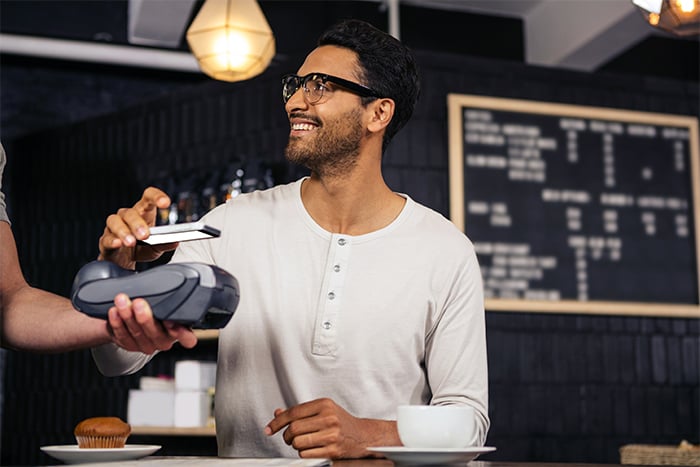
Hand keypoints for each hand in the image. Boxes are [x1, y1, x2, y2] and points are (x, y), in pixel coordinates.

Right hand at [98, 187, 176, 268]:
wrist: (125, 262)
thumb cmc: (141, 248)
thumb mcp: (156, 247)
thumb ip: (164, 244)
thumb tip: (174, 242)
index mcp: (143, 213)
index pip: (148, 198)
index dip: (156, 197)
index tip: (165, 203)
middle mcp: (127, 217)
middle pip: (130, 213)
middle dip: (138, 223)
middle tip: (145, 235)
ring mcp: (114, 227)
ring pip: (115, 221)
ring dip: (123, 232)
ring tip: (131, 242)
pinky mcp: (105, 241)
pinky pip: (106, 238)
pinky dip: (111, 241)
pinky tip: (118, 243)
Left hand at [107, 293, 196, 353]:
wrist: (134, 313)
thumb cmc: (154, 305)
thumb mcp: (165, 300)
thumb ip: (170, 297)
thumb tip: (167, 280)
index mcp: (179, 331)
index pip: (188, 339)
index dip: (181, 334)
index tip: (171, 322)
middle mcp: (163, 341)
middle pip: (155, 334)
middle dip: (145, 318)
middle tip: (139, 303)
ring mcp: (146, 345)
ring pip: (136, 334)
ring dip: (127, 316)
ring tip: (121, 301)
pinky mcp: (129, 345)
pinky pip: (122, 336)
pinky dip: (116, 324)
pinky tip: (114, 312)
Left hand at [264, 398, 399, 458]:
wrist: (364, 436)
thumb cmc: (342, 422)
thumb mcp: (322, 411)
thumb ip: (300, 412)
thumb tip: (278, 413)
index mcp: (324, 404)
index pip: (293, 412)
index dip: (277, 422)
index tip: (269, 429)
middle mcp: (328, 418)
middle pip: (293, 429)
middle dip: (286, 436)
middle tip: (289, 437)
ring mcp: (331, 434)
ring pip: (298, 442)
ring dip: (295, 445)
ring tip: (302, 442)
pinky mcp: (332, 450)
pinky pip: (306, 454)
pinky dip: (304, 453)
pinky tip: (311, 448)